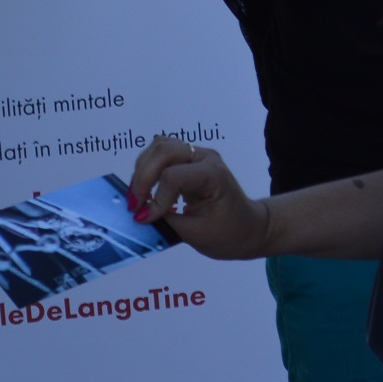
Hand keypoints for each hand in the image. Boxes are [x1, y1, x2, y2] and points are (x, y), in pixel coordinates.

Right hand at [127, 136, 269, 258]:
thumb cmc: (230, 233)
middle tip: (134, 204)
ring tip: (138, 197)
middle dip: (142, 177)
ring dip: (142, 170)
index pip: (174, 176)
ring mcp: (197, 155)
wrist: (248, 228)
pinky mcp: (188, 160)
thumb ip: (166, 221)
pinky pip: (161, 155)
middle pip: (163, 150)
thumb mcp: (197, 234)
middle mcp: (205, 157)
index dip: (156, 198)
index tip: (144, 218)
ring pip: (159, 147)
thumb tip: (138, 214)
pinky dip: (148, 169)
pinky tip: (146, 191)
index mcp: (213, 174)